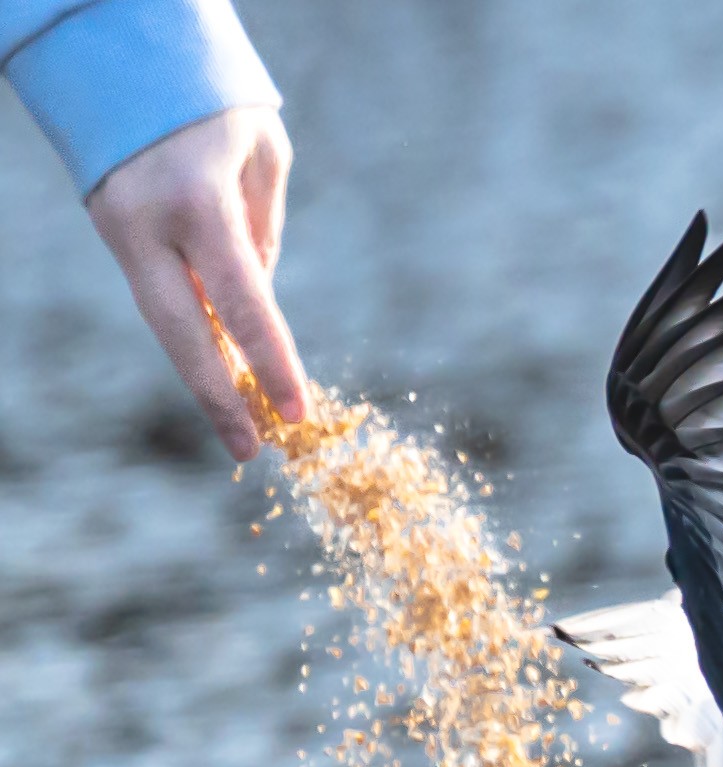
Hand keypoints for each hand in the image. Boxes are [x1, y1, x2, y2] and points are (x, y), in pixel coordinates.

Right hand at [87, 107, 305, 460]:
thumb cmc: (210, 95)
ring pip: (164, 322)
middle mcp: (148, 224)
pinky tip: (220, 372)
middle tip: (249, 452)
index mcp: (197, 202)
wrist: (117, 43)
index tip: (297, 411)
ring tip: (241, 428)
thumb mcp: (262, 154)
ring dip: (203, 375)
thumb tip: (255, 302)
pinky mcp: (110, 229)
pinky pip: (159, 294)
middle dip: (218, 398)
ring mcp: (119, 229)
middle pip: (183, 334)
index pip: (243, 304)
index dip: (271, 363)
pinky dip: (190, 334)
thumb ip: (263, 233)